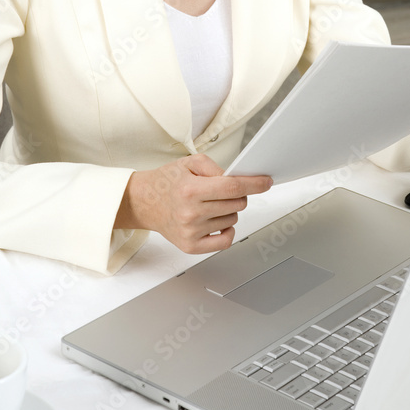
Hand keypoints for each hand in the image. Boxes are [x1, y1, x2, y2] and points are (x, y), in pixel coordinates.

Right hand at [114, 153, 272, 253]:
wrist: (144, 202)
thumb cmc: (167, 182)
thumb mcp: (189, 163)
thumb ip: (215, 167)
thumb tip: (237, 178)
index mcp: (191, 190)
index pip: (233, 187)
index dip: (255, 184)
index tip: (266, 182)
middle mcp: (191, 213)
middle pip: (237, 204)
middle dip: (238, 195)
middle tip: (223, 190)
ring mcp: (191, 232)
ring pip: (232, 220)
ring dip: (229, 210)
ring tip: (210, 204)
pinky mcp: (191, 246)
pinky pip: (224, 241)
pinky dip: (228, 231)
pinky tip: (218, 221)